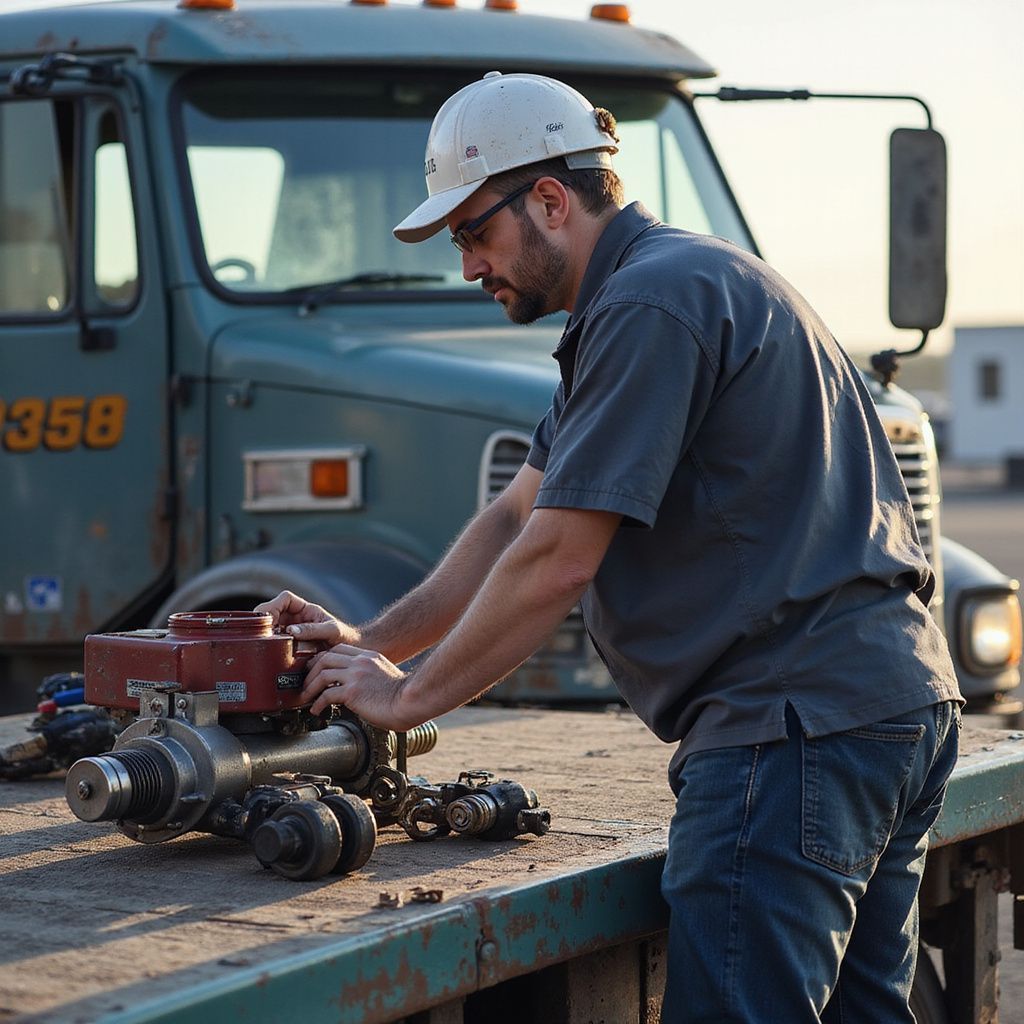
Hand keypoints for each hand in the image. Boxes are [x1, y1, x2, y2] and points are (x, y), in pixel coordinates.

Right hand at [253, 590, 359, 647]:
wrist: (348, 653)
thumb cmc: (344, 637)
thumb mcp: (332, 631)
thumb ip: (314, 630)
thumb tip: (291, 631)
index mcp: (305, 609)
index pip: (285, 599)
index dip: (274, 605)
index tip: (270, 618)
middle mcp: (295, 619)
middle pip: (272, 614)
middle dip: (265, 622)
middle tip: (262, 635)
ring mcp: (290, 633)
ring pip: (270, 630)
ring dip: (265, 636)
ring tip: (265, 645)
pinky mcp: (289, 647)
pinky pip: (274, 644)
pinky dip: (269, 647)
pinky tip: (269, 654)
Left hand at [300, 643, 416, 729]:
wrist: (410, 702)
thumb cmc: (402, 696)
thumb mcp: (384, 676)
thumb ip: (369, 675)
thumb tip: (357, 688)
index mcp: (368, 656)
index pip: (337, 650)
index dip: (322, 660)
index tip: (315, 671)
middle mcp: (360, 662)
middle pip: (325, 658)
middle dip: (311, 671)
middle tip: (305, 684)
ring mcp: (356, 675)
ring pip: (322, 674)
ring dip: (310, 687)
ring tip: (306, 698)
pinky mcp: (353, 691)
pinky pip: (327, 694)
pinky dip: (317, 703)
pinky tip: (316, 710)